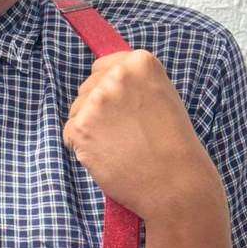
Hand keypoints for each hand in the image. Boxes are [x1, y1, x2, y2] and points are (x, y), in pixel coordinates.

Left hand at [63, 49, 223, 223]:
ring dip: (90, 128)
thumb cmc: (173, 144)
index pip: (102, 67)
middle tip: (126, 132)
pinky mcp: (81, 127)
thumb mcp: (161, 96)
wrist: (177, 184)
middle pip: (87, 88)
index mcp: (140, 63)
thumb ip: (132, 83)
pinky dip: (83, 147)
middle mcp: (116, 76)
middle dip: (98, 109)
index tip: (124, 109)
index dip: (110, 91)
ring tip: (120, 146)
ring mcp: (96, 101)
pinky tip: (108, 156)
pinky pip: (69, 132)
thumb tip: (103, 81)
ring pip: (76, 110)